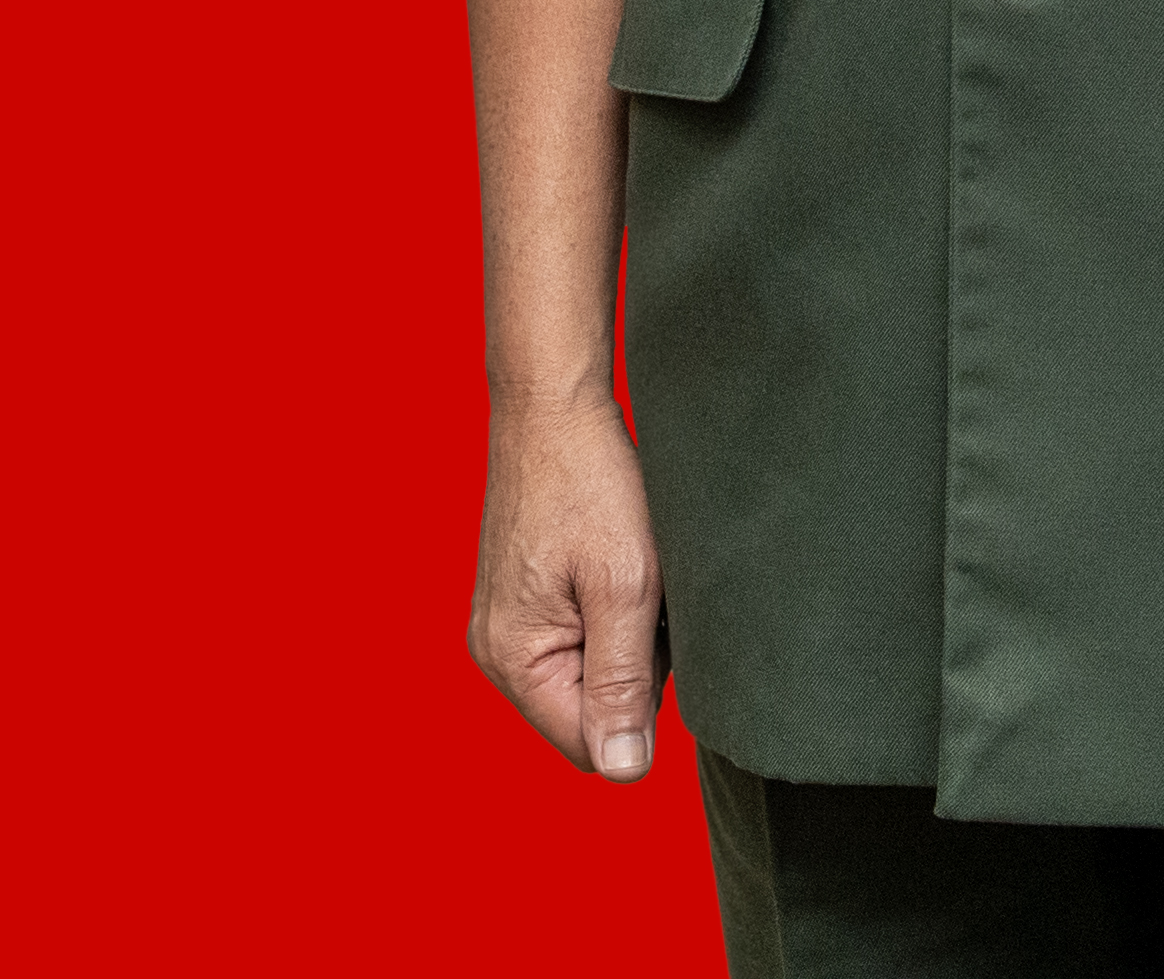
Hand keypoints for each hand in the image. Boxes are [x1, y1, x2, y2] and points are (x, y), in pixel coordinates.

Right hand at [468, 391, 666, 778]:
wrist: (556, 401)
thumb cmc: (589, 482)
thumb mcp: (624, 584)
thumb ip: (623, 680)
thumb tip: (625, 771)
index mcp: (514, 660)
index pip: (589, 746)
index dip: (640, 707)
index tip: (655, 632)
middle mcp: (499, 651)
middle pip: (590, 710)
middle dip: (635, 665)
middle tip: (649, 591)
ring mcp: (510, 620)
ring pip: (593, 668)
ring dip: (629, 631)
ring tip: (635, 567)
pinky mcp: (526, 593)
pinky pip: (583, 631)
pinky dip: (614, 605)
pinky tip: (620, 558)